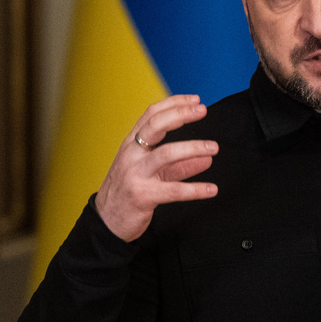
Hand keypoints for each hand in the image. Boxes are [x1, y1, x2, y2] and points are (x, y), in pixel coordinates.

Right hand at [95, 95, 218, 240]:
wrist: (107, 221)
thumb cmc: (128, 192)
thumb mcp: (152, 173)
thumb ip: (179, 166)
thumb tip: (206, 158)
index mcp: (132, 144)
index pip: (151, 114)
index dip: (174, 104)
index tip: (195, 100)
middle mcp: (131, 154)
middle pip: (155, 125)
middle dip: (181, 115)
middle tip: (202, 111)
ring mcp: (135, 174)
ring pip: (166, 154)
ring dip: (193, 148)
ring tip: (213, 148)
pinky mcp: (142, 195)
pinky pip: (173, 190)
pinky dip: (195, 189)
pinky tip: (211, 189)